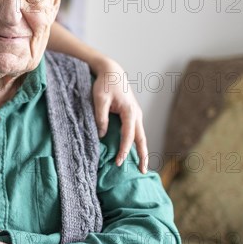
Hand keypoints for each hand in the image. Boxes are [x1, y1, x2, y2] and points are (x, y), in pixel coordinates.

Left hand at [92, 58, 147, 173]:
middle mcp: (136, 114)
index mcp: (129, 111)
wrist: (112, 71)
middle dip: (143, 156)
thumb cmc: (105, 84)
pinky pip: (136, 131)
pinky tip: (135, 151)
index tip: (118, 162)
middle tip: (143, 172)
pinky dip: (137, 142)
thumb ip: (101, 117)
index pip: (128, 136)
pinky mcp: (133, 114)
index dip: (124, 151)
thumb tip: (101, 135)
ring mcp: (136, 114)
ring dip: (142, 151)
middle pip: (141, 139)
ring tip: (142, 166)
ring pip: (141, 136)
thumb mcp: (99, 99)